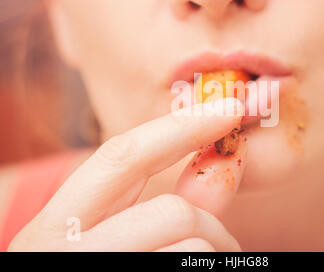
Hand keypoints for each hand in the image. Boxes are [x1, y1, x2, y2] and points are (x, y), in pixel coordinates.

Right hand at [8, 99, 242, 251]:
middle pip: (172, 213)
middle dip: (213, 224)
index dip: (181, 127)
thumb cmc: (94, 271)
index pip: (122, 156)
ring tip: (204, 265)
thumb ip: (164, 208)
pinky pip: (195, 269)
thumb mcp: (108, 243)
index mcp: (55, 226)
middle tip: (226, 247)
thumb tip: (219, 166)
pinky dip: (209, 269)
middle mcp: (63, 251)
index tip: (228, 108)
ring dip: (214, 257)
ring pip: (194, 250)